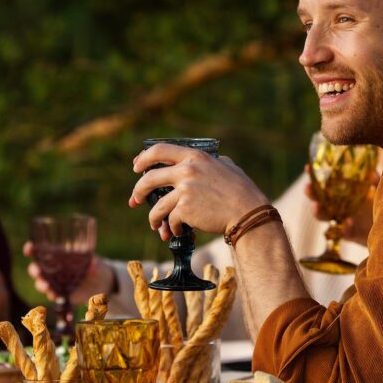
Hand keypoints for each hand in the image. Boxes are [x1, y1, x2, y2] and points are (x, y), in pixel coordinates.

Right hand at [23, 241, 114, 303]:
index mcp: (58, 255)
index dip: (31, 249)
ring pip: (41, 283)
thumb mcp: (96, 263)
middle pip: (36, 268)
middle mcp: (53, 268)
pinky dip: (52, 296)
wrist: (102, 283)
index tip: (29, 249)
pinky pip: (52, 295)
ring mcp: (55, 281)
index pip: (40, 250)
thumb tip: (94, 264)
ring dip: (41, 284)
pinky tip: (55, 296)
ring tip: (46, 286)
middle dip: (34, 270)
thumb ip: (94, 264)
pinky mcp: (60, 293)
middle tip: (37, 272)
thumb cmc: (96, 266)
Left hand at [130, 143, 268, 238]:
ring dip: (153, 218)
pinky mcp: (185, 210)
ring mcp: (184, 190)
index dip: (143, 158)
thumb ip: (212, 163)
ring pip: (157, 206)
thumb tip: (207, 162)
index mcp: (194, 157)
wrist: (247, 213)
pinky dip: (172, 228)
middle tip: (135, 200)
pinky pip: (170, 220)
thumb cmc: (242, 191)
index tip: (136, 166)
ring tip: (155, 225)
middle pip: (149, 179)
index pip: (159, 150)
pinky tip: (177, 231)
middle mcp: (186, 170)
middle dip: (138, 191)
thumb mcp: (227, 167)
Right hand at [303, 168, 377, 245]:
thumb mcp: (380, 189)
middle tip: (308, 187)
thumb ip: (375, 180)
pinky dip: (344, 228)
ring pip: (325, 216)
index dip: (315, 174)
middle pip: (319, 198)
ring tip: (316, 207)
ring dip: (318, 212)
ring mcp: (343, 219)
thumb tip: (371, 173)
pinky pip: (343, 232)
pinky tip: (348, 222)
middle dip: (311, 192)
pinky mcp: (351, 234)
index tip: (308, 167)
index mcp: (343, 190)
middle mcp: (339, 204)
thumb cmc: (382, 204)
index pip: (326, 180)